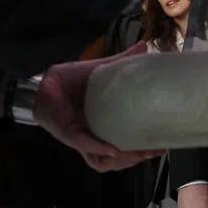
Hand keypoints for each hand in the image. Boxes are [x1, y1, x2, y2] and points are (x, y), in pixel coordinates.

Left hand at [34, 44, 159, 171]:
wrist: (47, 80)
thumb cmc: (71, 79)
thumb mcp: (101, 70)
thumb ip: (122, 62)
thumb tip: (144, 46)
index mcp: (102, 125)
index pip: (123, 146)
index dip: (141, 150)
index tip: (160, 146)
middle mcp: (91, 136)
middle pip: (114, 160)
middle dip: (134, 159)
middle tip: (153, 152)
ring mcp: (79, 137)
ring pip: (99, 160)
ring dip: (120, 160)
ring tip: (138, 154)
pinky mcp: (67, 132)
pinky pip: (85, 144)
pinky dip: (99, 146)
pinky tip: (114, 149)